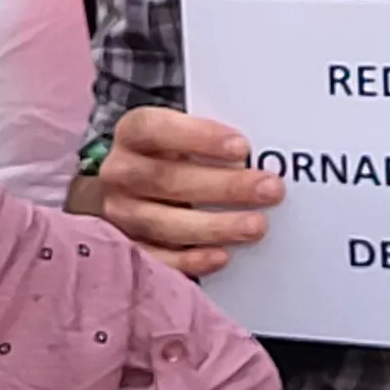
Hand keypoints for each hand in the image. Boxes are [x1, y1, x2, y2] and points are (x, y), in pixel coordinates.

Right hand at [93, 107, 281, 277]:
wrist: (139, 190)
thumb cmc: (174, 157)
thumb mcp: (185, 136)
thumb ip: (211, 141)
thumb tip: (262, 154)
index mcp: (133, 133)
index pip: (157, 129)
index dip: (199, 137)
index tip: (242, 147)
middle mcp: (120, 172)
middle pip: (166, 179)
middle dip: (224, 186)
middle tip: (269, 189)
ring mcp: (120, 213)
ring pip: (163, 223)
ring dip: (215, 226)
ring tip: (255, 226)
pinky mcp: (127, 248)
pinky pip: (157, 258)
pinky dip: (190, 259)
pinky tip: (221, 256)